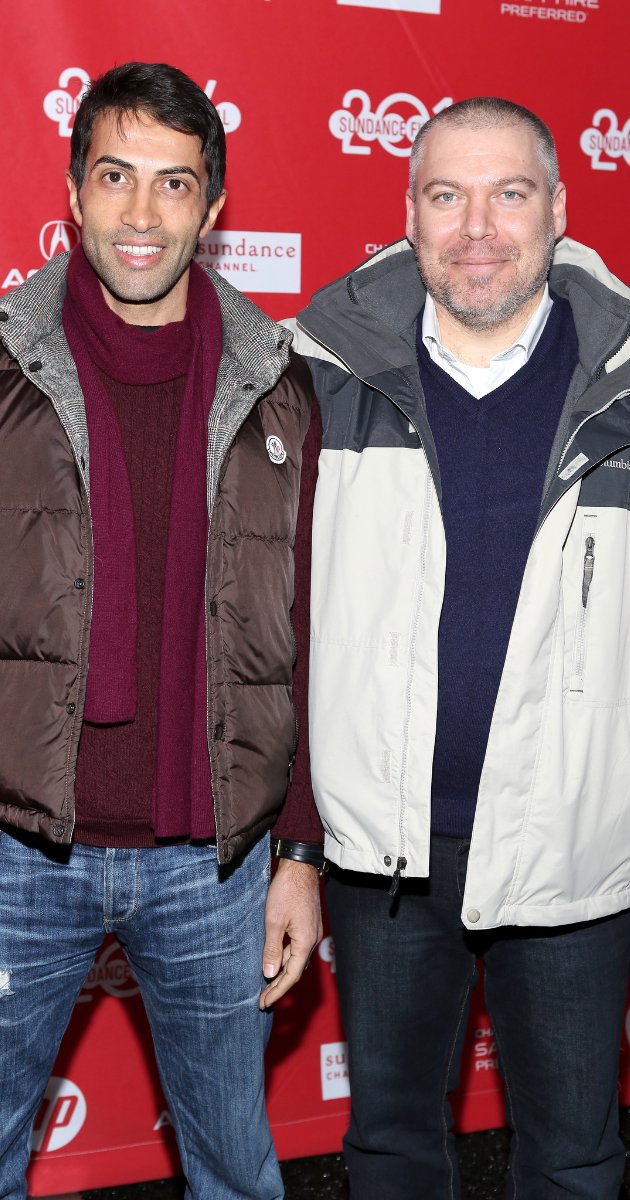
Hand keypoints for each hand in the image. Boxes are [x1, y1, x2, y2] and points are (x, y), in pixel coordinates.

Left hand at [259, 857, 322, 1008]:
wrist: (300, 867)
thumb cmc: (287, 892)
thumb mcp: (274, 921)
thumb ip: (272, 949)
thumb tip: (269, 973)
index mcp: (305, 942)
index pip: (291, 975)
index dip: (277, 991)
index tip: (264, 1002)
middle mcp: (312, 940)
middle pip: (295, 970)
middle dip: (279, 986)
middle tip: (263, 999)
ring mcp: (311, 932)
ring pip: (295, 960)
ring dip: (281, 972)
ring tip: (265, 984)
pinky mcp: (307, 925)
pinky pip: (296, 948)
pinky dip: (285, 958)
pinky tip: (273, 960)